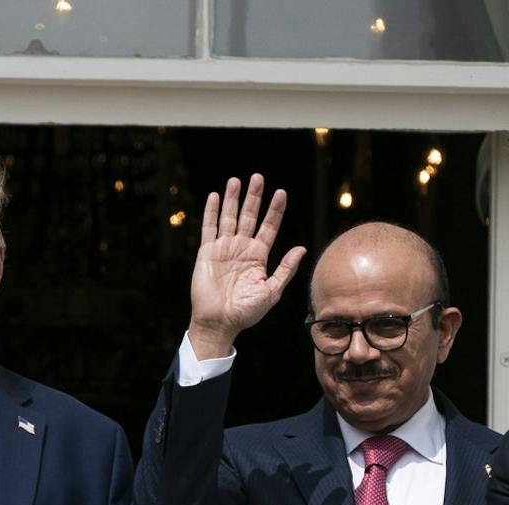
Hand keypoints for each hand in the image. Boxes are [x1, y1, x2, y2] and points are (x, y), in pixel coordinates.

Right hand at [187, 175, 305, 360]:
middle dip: (254, 197)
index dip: (275, 210)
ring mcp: (224, 248)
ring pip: (229, 217)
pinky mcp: (207, 252)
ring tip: (236, 180)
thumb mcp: (272, 291)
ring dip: (233, 199)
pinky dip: (211, 212)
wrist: (220, 322)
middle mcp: (242, 248)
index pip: (269, 227)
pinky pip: (209, 228)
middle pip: (249, 216)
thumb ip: (286, 269)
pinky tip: (215, 197)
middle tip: (258, 177)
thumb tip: (301, 248)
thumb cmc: (246, 312)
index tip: (281, 193)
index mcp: (258, 256)